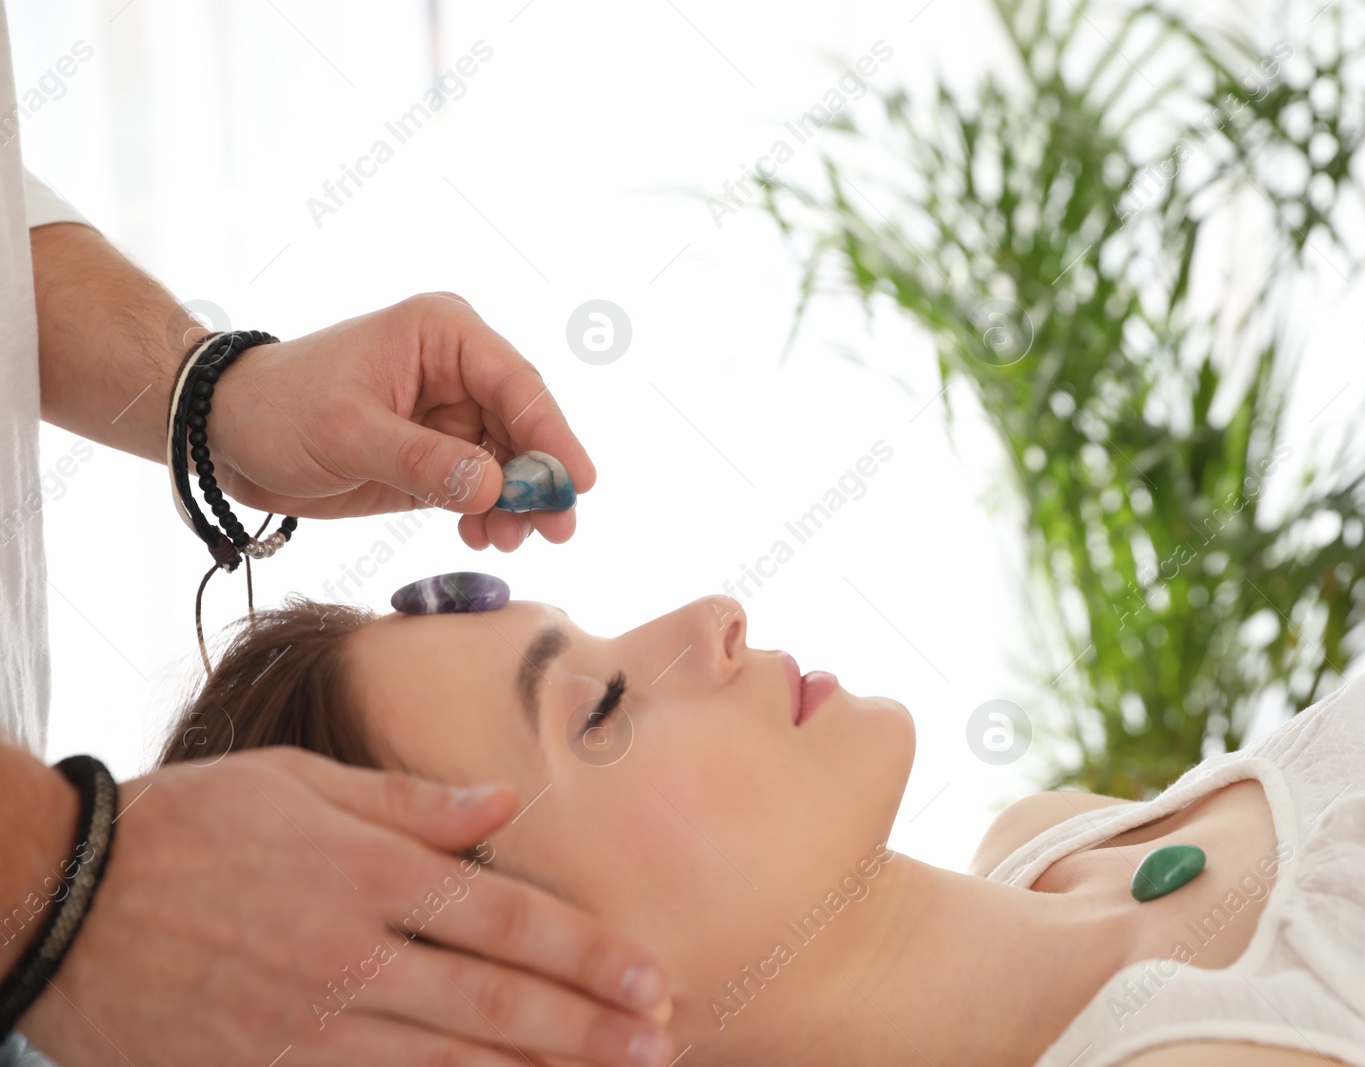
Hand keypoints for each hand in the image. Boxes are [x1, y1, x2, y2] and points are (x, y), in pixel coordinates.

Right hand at [20, 749, 673, 1066]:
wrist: (63, 900)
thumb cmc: (190, 824)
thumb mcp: (300, 782)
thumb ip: (410, 800)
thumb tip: (504, 803)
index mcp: (368, 872)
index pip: (505, 917)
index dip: (584, 952)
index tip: (648, 975)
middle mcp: (353, 953)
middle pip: (494, 1001)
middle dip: (586, 1027)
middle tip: (659, 1044)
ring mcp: (312, 1023)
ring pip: (448, 1063)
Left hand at [206, 293, 595, 551]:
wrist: (225, 434)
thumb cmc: (278, 409)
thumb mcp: (348, 433)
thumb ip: (423, 462)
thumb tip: (493, 488)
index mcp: (443, 335)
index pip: (516, 383)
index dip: (552, 434)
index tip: (577, 483)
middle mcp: (458, 369)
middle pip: (524, 426)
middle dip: (538, 480)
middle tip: (556, 529)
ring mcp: (451, 414)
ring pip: (508, 462)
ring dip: (515, 505)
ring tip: (508, 542)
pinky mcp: (437, 455)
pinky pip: (480, 486)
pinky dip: (487, 514)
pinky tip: (481, 537)